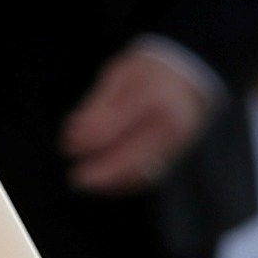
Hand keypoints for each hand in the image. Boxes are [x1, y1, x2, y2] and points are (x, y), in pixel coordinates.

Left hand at [59, 43, 215, 195]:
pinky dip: (126, 183)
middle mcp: (168, 126)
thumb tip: (73, 134)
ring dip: (112, 182)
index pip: (115, 127)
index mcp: (152, 100)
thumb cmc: (148, 73)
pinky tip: (106, 183)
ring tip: (86, 181)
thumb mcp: (120, 77)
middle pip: (131, 158)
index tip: (67, 145)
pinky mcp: (175, 155)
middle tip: (76, 178)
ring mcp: (175, 144)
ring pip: (141, 173)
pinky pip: (150, 178)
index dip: (89, 140)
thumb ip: (98, 108)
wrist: (190, 76)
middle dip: (101, 172)